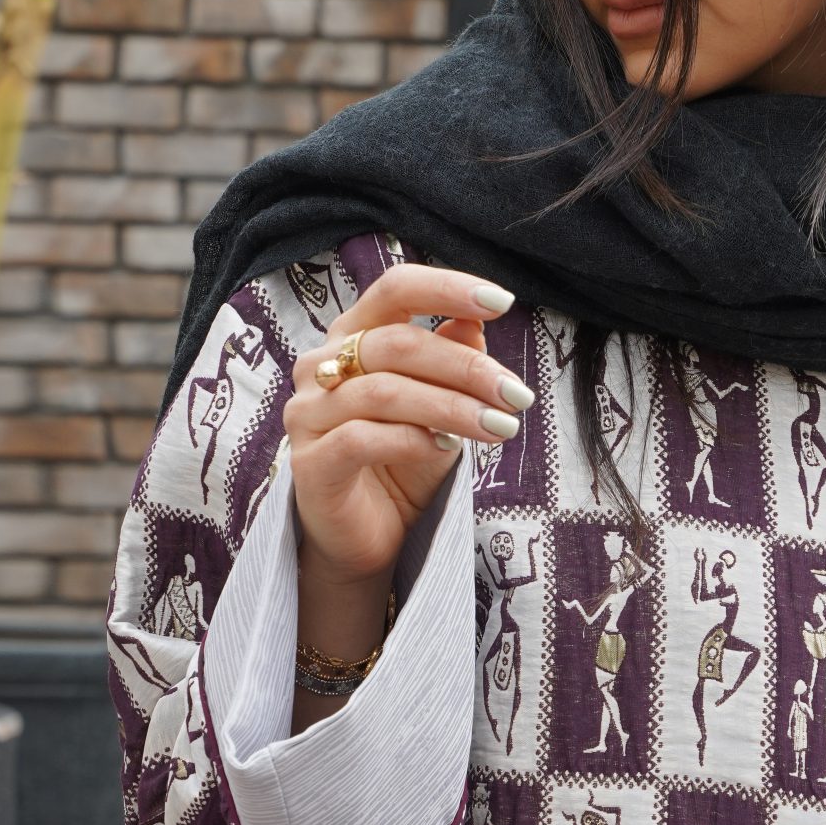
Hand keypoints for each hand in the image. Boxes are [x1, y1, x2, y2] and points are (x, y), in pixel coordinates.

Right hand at [286, 264, 525, 585]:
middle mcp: (320, 365)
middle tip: (517, 395)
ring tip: (500, 427)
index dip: (447, 288)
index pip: (395, 290)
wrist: (370, 536)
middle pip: (397, 344)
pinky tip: (445, 449)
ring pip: (385, 392)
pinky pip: (361, 438)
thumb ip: (452, 361)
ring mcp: (308, 413)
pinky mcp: (309, 462)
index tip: (503, 302)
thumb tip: (474, 324)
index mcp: (352, 336)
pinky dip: (411, 440)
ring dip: (452, 408)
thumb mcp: (441, 406)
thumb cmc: (404, 461)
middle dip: (467, 368)